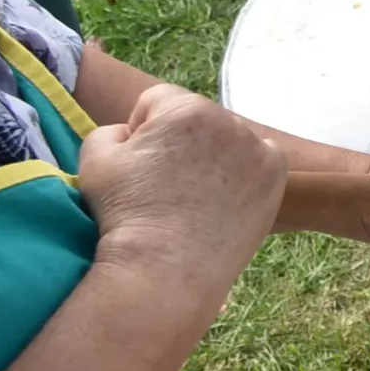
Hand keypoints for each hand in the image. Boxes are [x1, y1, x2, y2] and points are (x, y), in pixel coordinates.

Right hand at [82, 85, 284, 293]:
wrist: (166, 268)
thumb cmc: (125, 214)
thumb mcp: (94, 162)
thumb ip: (109, 131)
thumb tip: (129, 131)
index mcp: (185, 109)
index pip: (157, 101)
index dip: (140, 131)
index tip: (139, 167)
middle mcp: (228, 119)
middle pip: (196, 119)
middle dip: (180, 142)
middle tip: (166, 187)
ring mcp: (257, 147)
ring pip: (226, 139)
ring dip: (212, 156)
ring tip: (192, 198)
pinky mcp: (275, 174)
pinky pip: (257, 160)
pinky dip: (243, 174)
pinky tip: (221, 200)